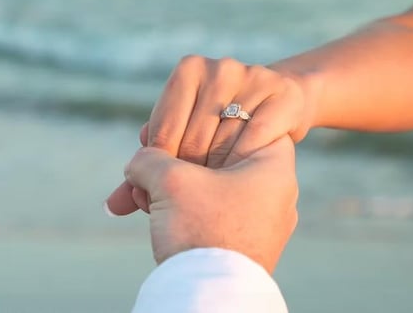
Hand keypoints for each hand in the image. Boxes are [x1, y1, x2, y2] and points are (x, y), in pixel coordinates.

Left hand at [106, 56, 314, 215]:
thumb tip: (112, 206)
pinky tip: (241, 183)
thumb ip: (150, 172)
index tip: (163, 191)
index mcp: (191, 68)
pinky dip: (246, 160)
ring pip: (226, 138)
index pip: (164, 126)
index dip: (161, 165)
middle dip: (188, 175)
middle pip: (195, 134)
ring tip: (212, 201)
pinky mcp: (284, 93)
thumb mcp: (181, 147)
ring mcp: (256, 76)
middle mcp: (222, 66)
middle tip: (187, 206)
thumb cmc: (223, 134)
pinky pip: (257, 135)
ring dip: (217, 174)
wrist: (281, 110)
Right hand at [118, 136, 297, 272]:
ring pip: (209, 188)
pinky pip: (210, 214)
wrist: (208, 295)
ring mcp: (261, 220)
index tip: (176, 125)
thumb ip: (152, 158)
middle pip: (218, 157)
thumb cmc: (201, 231)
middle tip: (144, 160)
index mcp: (274, 166)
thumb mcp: (171, 182)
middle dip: (173, 160)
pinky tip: (147, 213)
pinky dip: (180, 211)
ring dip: (169, 188)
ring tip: (136, 196)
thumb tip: (140, 159)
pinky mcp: (243, 243)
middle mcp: (275, 192)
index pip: (246, 121)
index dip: (206, 119)